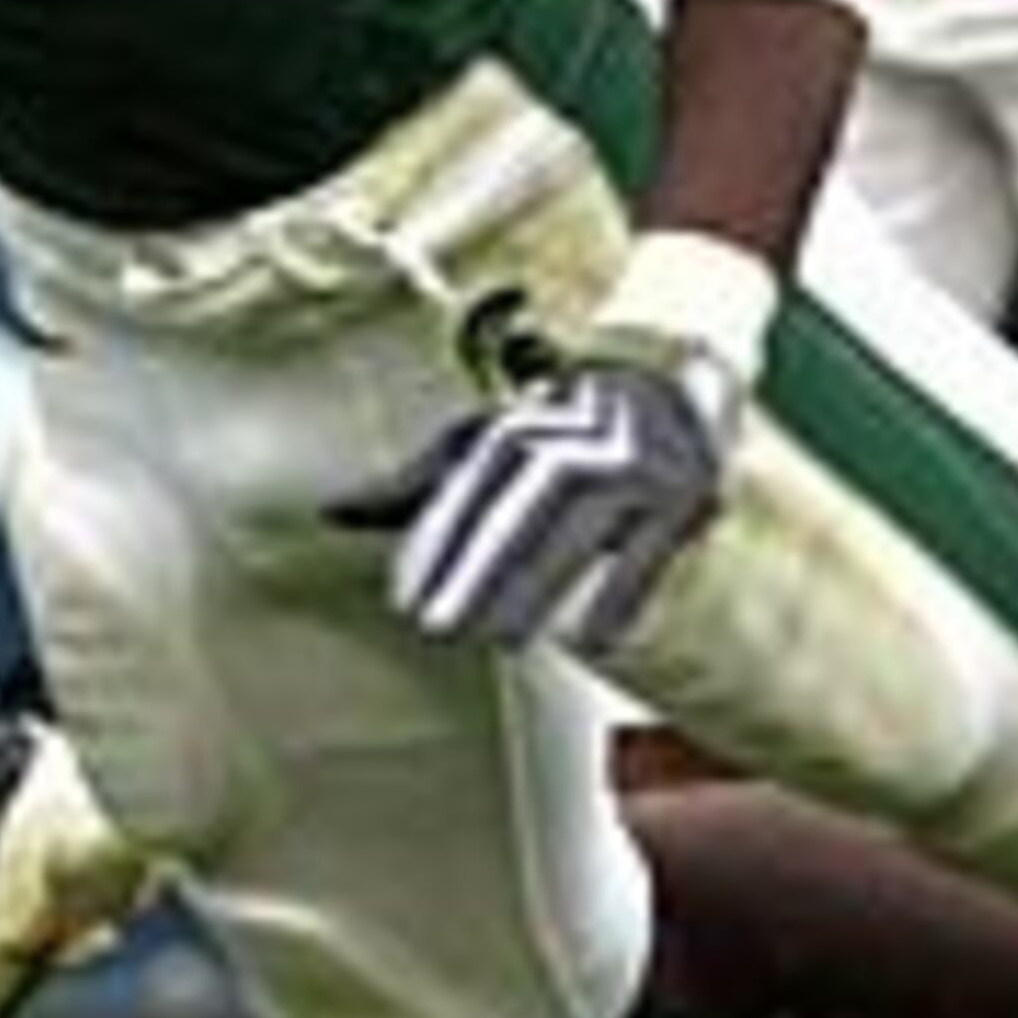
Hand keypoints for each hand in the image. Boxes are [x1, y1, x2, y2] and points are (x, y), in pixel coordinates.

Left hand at [332, 314, 733, 662]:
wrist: (671, 375)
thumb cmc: (558, 429)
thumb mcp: (490, 446)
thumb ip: (419, 484)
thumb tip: (330, 511)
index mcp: (522, 424)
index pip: (471, 486)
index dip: (435, 542)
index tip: (403, 598)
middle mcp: (576, 435)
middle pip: (520, 506)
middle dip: (476, 569)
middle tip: (437, 628)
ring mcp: (634, 463)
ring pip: (578, 524)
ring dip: (539, 583)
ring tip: (501, 641)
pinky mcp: (686, 495)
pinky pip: (650, 549)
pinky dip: (621, 594)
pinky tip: (589, 643)